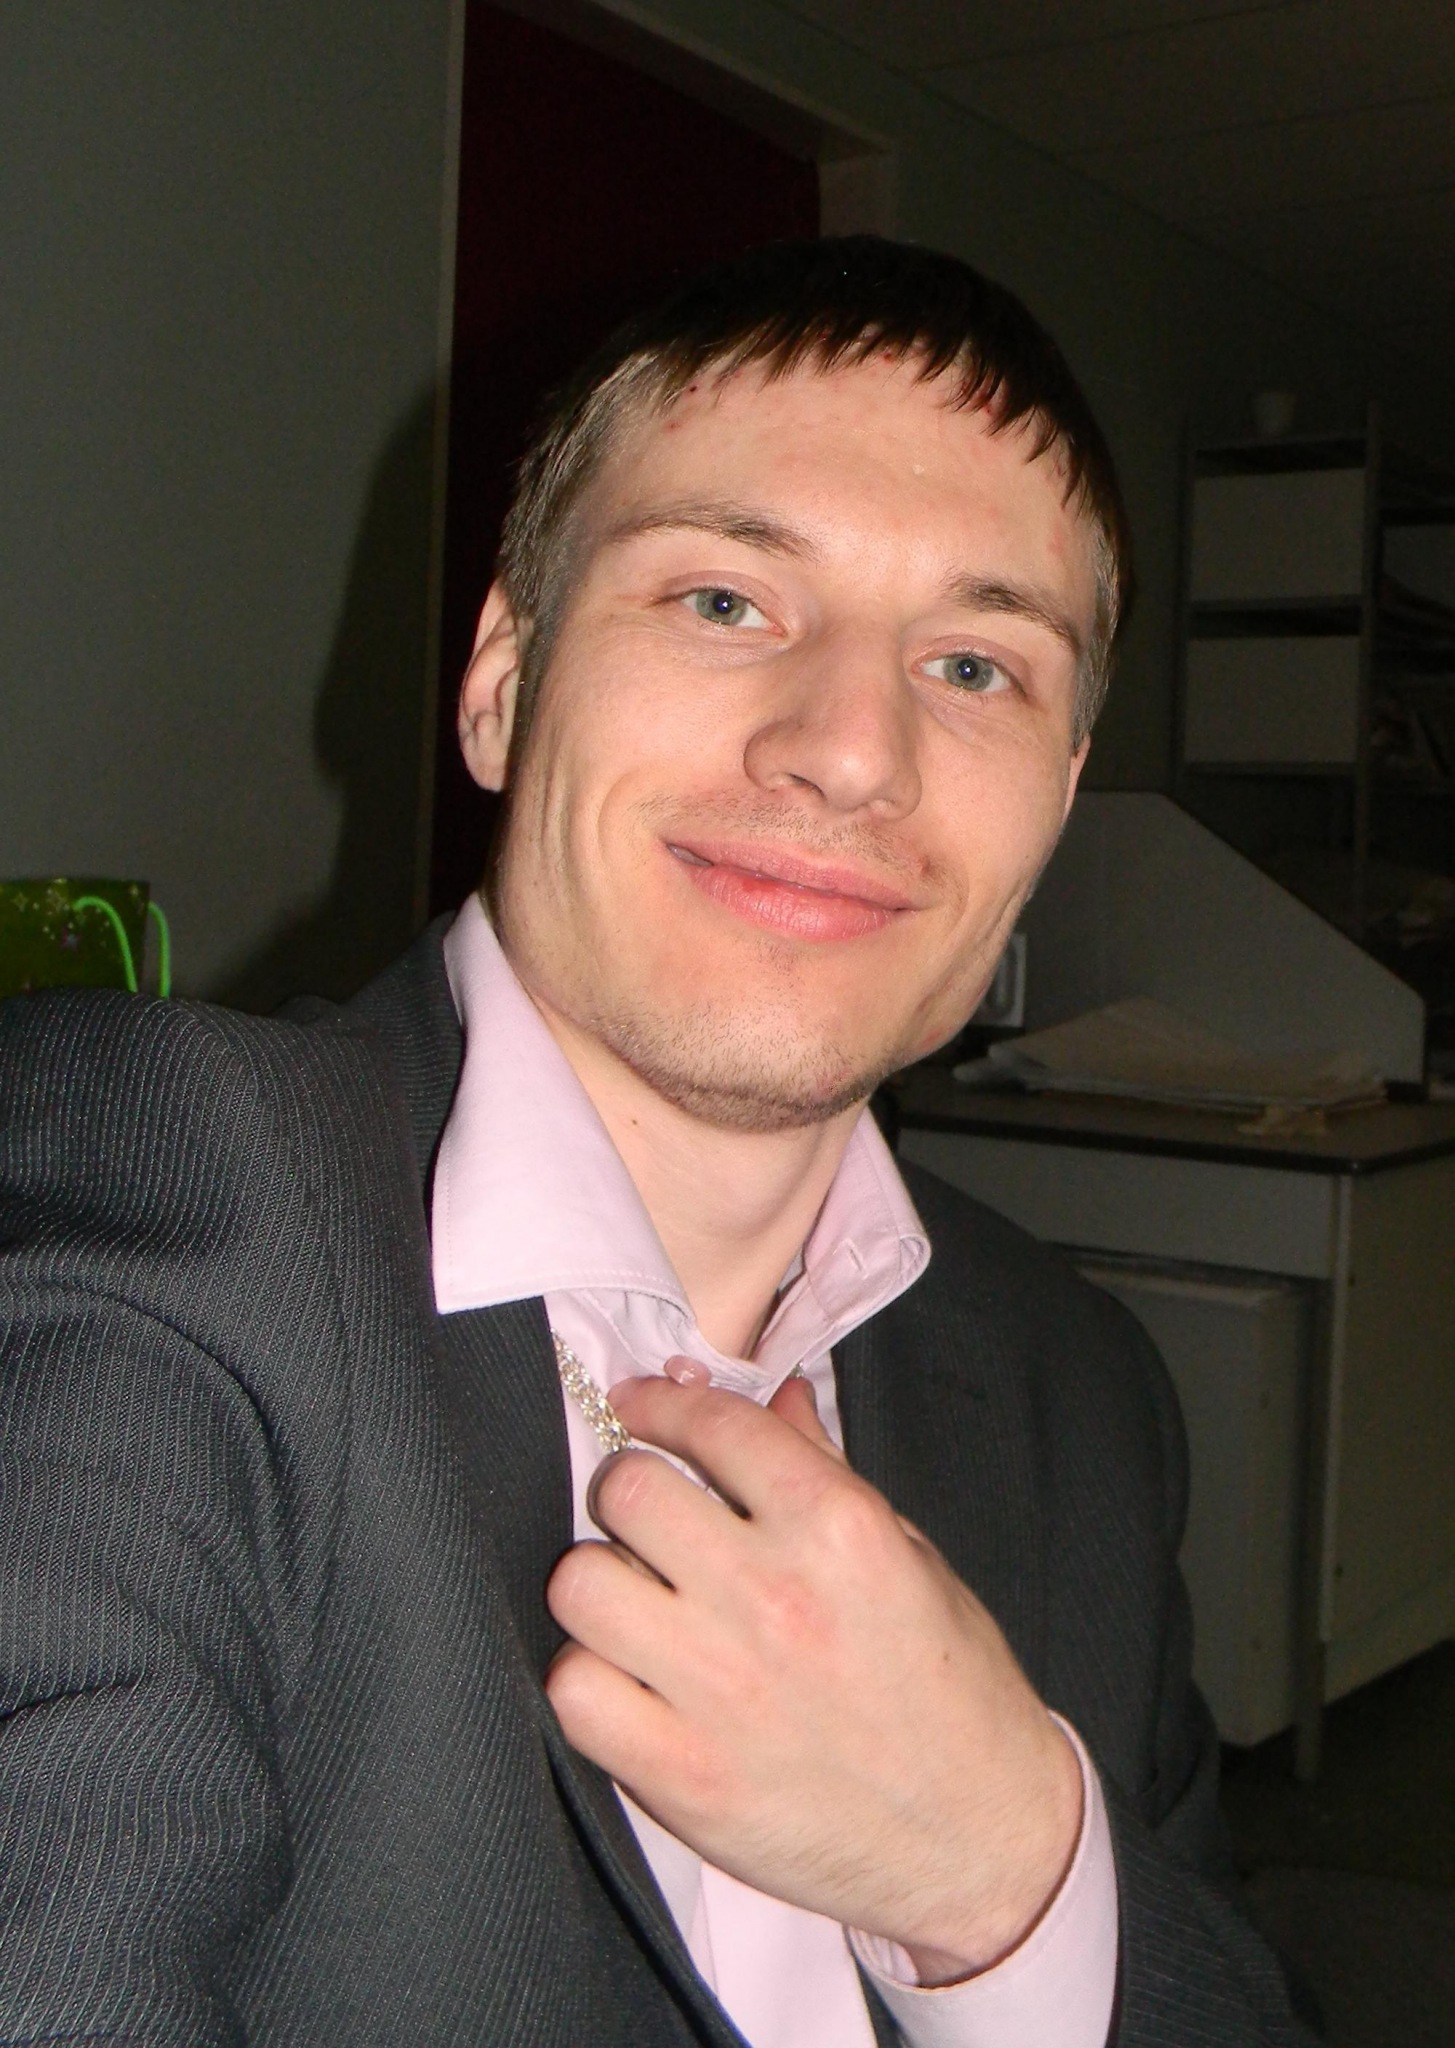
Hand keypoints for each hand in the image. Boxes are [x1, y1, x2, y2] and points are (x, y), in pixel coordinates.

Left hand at [544, 1371, 1081, 1979]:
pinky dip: (589, 1678)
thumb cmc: (952, 1689)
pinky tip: (628, 1677)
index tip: (639, 1406)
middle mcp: (775, 1597)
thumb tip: (777, 1393)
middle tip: (646, 1516)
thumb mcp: (910, 1557)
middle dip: (630, 1490)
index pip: (713, 1426)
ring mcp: (723, 1690)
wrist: (980, 1839)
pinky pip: (575, 1692)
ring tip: (635, 1600)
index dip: (661, 1404)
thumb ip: (827, 1469)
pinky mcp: (685, 1777)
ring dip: (600, 1583)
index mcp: (840, 1529)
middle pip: (628, 1492)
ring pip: (582, 1585)